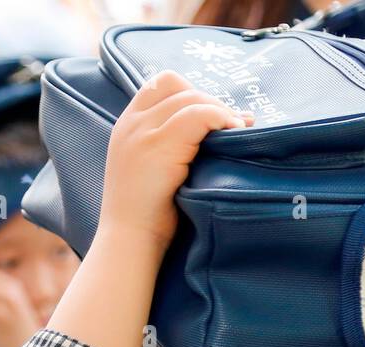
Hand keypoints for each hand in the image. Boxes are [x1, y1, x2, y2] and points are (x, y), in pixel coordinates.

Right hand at [100, 70, 251, 254]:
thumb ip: (172, 145)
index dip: (191, 94)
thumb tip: (227, 122)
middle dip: (211, 102)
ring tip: (238, 132)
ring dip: (220, 111)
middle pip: (179, 87)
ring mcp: (143, 133)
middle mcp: (131, 124)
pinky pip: (200, 114)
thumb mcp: (151, 170)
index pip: (161, 85)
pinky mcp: (159, 146)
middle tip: (232, 126)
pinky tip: (235, 134)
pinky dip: (222, 118)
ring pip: (192, 98)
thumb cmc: (147, 217)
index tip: (210, 119)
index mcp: (126, 127)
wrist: (129, 242)